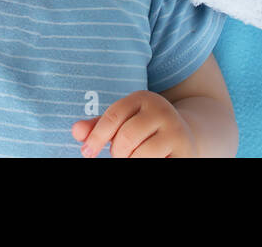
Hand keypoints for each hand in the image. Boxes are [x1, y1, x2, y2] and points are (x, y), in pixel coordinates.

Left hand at [71, 90, 195, 157]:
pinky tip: (148, 158)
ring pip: (142, 154)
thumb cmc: (144, 131)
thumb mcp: (122, 123)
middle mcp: (162, 110)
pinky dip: (147, 162)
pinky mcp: (185, 152)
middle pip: (126, 138)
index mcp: (142, 98)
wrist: (186, 137)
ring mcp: (176, 131)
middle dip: (117, 152)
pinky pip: (157, 162)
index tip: (87, 152)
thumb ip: (98, 126)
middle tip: (119, 155)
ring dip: (131, 160)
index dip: (96, 137)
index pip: (113, 116)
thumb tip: (76, 131)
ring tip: (134, 157)